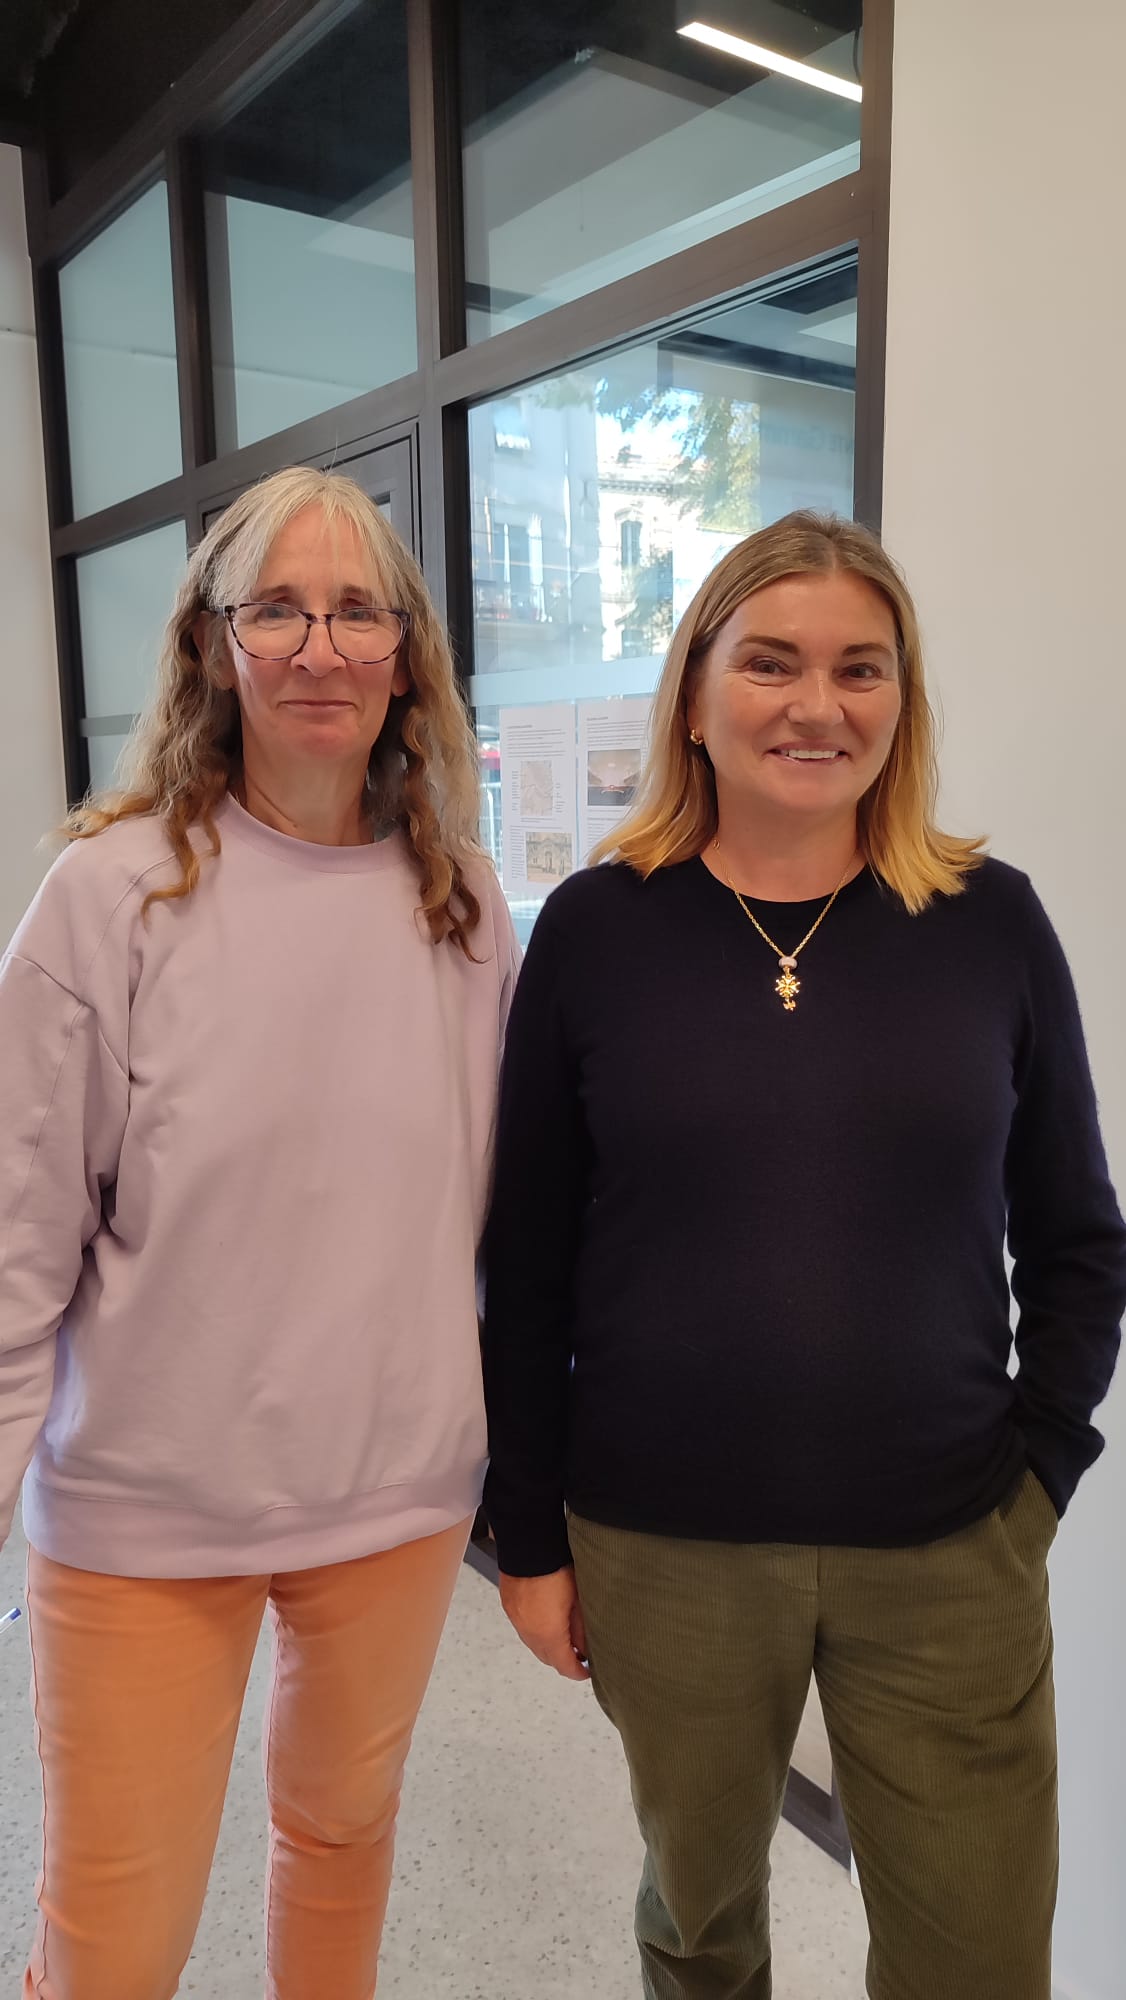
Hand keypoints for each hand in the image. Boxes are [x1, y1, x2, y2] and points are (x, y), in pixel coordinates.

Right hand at [499, 1566, 590, 1680]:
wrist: (529, 1544)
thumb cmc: (558, 1568)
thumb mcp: (578, 1599)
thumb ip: (582, 1628)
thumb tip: (586, 1647)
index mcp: (549, 1634)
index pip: (564, 1665)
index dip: (577, 1672)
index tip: (586, 1672)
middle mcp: (529, 1632)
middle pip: (547, 1658)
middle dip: (563, 1660)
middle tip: (578, 1655)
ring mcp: (516, 1619)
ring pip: (533, 1644)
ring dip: (548, 1647)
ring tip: (564, 1638)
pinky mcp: (509, 1606)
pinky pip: (524, 1628)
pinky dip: (536, 1632)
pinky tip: (546, 1622)